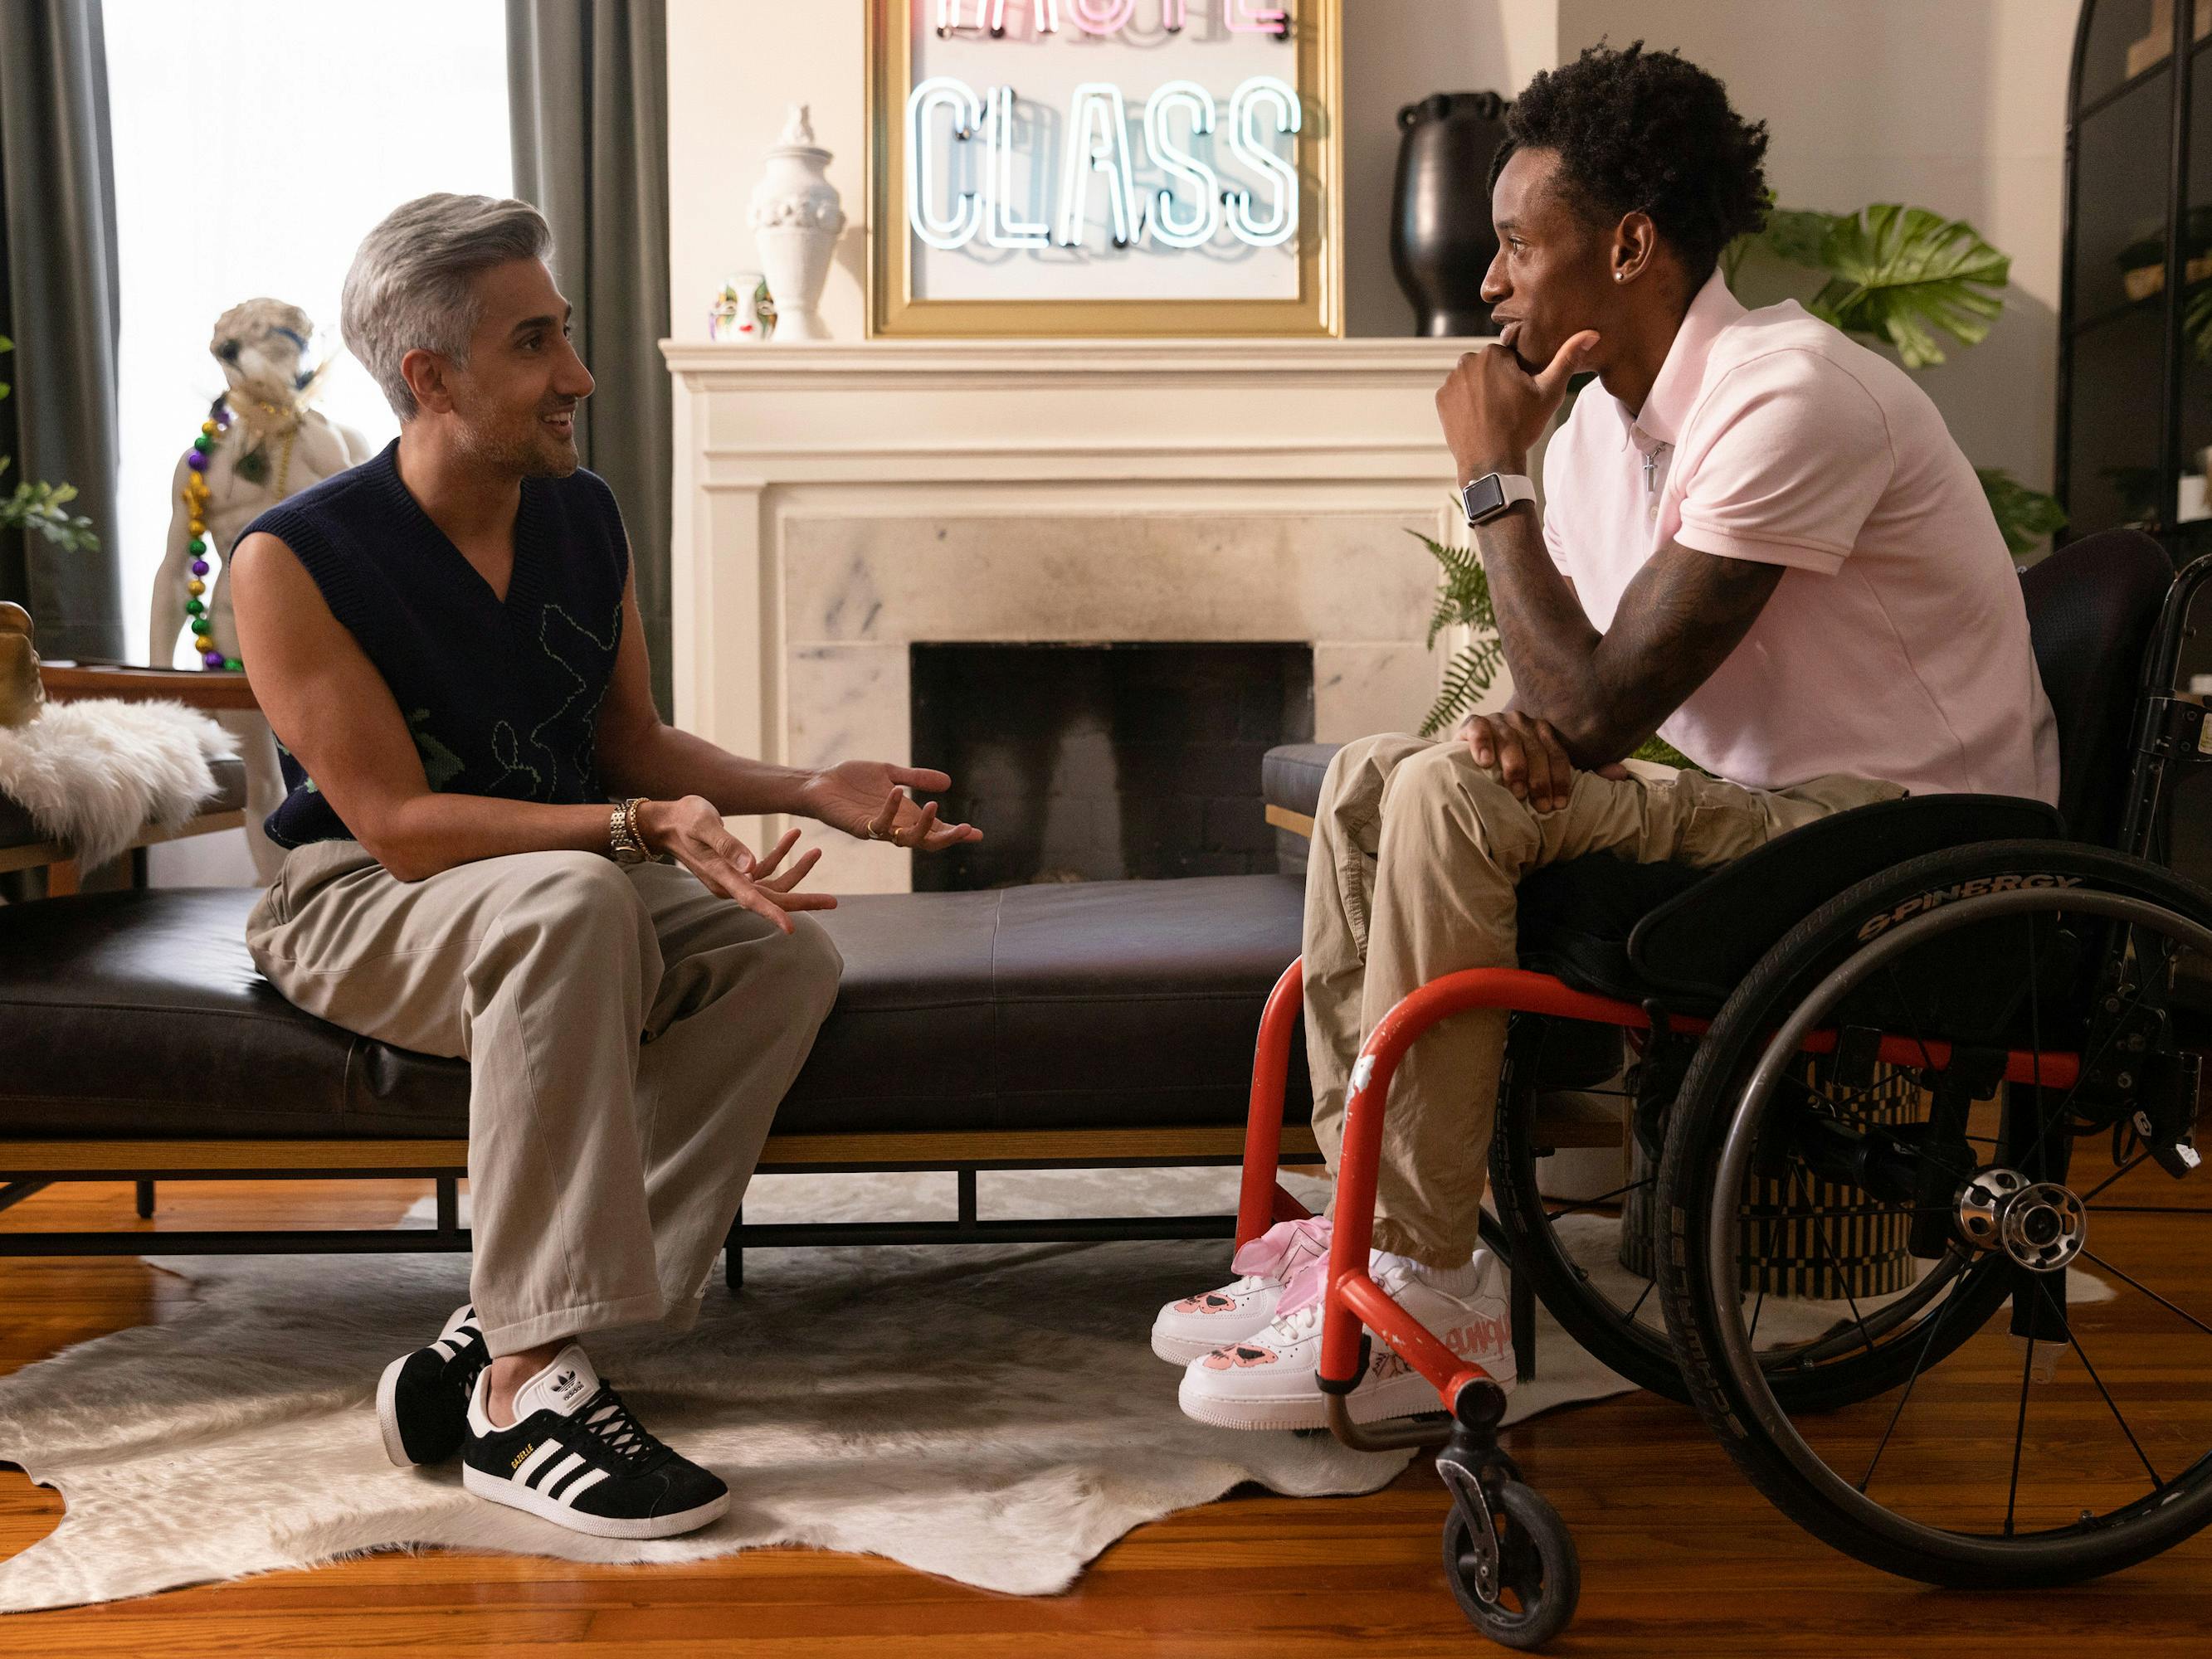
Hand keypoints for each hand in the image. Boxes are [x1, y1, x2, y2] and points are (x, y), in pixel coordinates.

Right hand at [635, 795, 833, 934]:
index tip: (790, 929)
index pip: (752, 900)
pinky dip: (781, 854)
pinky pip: (765, 868)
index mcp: (722, 877)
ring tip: (817, 850)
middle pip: (772, 899)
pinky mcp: (736, 869)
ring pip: (773, 884)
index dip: (772, 914)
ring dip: (797, 870)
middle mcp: (729, 884)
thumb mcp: (705, 824)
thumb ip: (728, 845)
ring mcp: (734, 879)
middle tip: (833, 901)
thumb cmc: (684, 819)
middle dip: (803, 900)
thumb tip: (751, 866)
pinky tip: (794, 836)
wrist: (666, 822)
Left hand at [799, 760, 983, 852]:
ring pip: (907, 839)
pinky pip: (879, 823)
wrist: (819, 782)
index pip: (936, 829)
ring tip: (935, 806)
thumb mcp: (890, 773)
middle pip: (927, 841)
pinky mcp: (860, 827)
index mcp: (905, 815)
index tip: (978, 834)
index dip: (956, 832)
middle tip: (966, 830)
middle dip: (948, 837)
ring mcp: (878, 829)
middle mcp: (895, 826)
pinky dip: (889, 809)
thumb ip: (917, 778)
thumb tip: (948, 782)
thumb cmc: (852, 780)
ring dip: (923, 826)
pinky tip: (896, 792)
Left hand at [1434, 328, 1600, 484]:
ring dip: (1482, 391)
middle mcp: (1466, 362)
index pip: (1508, 357)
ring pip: (1473, 380)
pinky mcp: (1441, 400)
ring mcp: (1450, 382)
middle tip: (1509, 406)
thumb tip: (1591, 334)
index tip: (1521, 395)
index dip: (1518, 375)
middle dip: (1498, 381)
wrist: (1491, 462)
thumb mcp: (1550, 392)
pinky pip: (1457, 395)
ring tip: (1494, 414)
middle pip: (1488, 367)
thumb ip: (1568, 359)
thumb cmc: (1521, 426)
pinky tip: (1479, 418)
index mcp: (1492, 354)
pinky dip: (1466, 404)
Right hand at [1461, 709, 1624, 811]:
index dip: (1561, 779)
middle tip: (1540, 806)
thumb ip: (1583, 775)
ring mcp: (1498, 722)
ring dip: (1514, 766)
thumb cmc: (1514, 771)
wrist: (1470, 764)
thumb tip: (1622, 774)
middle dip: (1539, 779)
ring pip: (1510, 740)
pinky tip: (1485, 764)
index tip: (1560, 805)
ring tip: (1516, 790)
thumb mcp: (1548, 774)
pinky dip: (1482, 744)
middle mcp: (1522, 722)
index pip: (1558, 753)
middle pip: (1536, 749)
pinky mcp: (1473, 723)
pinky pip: (1479, 729)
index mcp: (1543, 732)